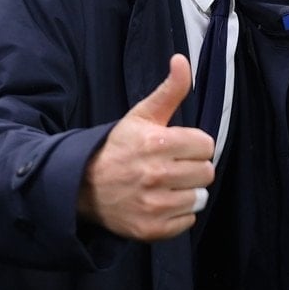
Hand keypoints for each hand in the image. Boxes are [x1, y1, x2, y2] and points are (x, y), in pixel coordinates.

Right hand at [78, 54, 213, 241]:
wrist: (81, 186)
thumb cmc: (118, 147)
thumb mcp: (142, 115)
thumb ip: (169, 90)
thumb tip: (182, 60)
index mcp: (157, 144)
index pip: (206, 145)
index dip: (194, 145)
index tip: (178, 147)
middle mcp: (156, 175)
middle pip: (207, 173)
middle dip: (193, 168)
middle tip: (173, 167)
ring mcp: (153, 205)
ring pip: (199, 198)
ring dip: (187, 192)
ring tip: (166, 185)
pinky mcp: (150, 229)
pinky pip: (187, 221)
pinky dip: (177, 215)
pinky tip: (160, 203)